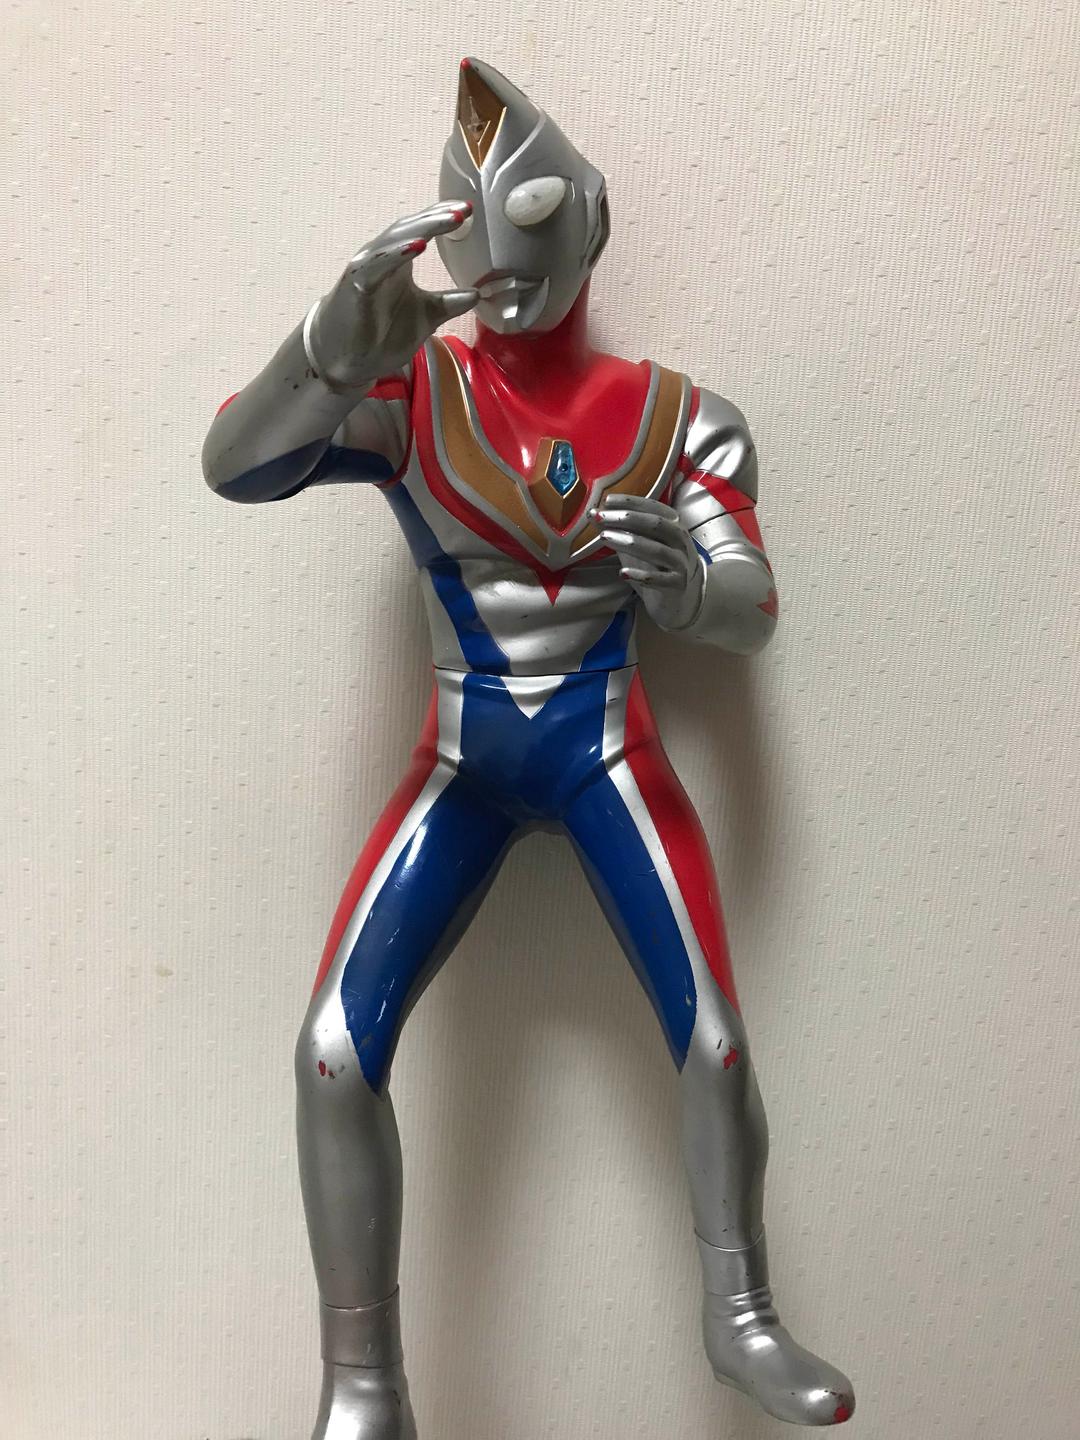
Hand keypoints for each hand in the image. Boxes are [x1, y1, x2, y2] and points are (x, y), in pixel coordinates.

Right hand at [306, 201, 478, 389]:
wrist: (346, 361)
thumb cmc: (380, 335)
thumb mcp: (426, 317)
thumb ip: (449, 304)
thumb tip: (478, 294)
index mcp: (399, 262)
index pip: (421, 230)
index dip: (442, 218)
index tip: (468, 210)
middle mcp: (383, 259)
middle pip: (411, 228)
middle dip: (437, 217)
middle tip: (464, 209)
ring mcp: (369, 269)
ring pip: (395, 239)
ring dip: (423, 227)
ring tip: (448, 219)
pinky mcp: (357, 285)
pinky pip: (378, 264)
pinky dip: (397, 253)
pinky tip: (418, 245)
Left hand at [594, 494, 704, 630]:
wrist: (681, 597)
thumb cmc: (658, 566)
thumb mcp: (640, 544)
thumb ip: (621, 530)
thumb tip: (593, 514)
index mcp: (673, 525)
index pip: (653, 508)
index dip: (631, 502)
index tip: (607, 500)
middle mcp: (680, 541)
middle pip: (655, 525)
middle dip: (626, 518)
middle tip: (600, 517)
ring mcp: (680, 563)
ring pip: (657, 551)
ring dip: (629, 542)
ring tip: (604, 537)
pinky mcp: (677, 585)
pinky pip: (660, 579)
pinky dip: (641, 575)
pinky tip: (623, 573)